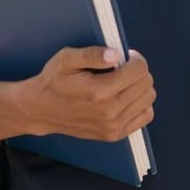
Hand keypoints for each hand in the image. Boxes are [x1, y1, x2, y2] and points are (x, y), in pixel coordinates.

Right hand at [21, 46, 155, 140]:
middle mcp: (110, 111)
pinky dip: (140, 103)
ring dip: (140, 86)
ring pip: (148, 99)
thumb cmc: (54, 82)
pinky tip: (126, 96)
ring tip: (123, 82)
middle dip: (138, 71)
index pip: (139, 70)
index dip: (135, 59)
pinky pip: (145, 116)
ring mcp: (113, 126)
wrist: (42, 111)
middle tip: (123, 68)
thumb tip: (115, 54)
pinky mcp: (114, 134)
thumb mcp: (66, 59)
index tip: (125, 57)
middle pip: (146, 84)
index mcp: (100, 91)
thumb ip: (91, 54)